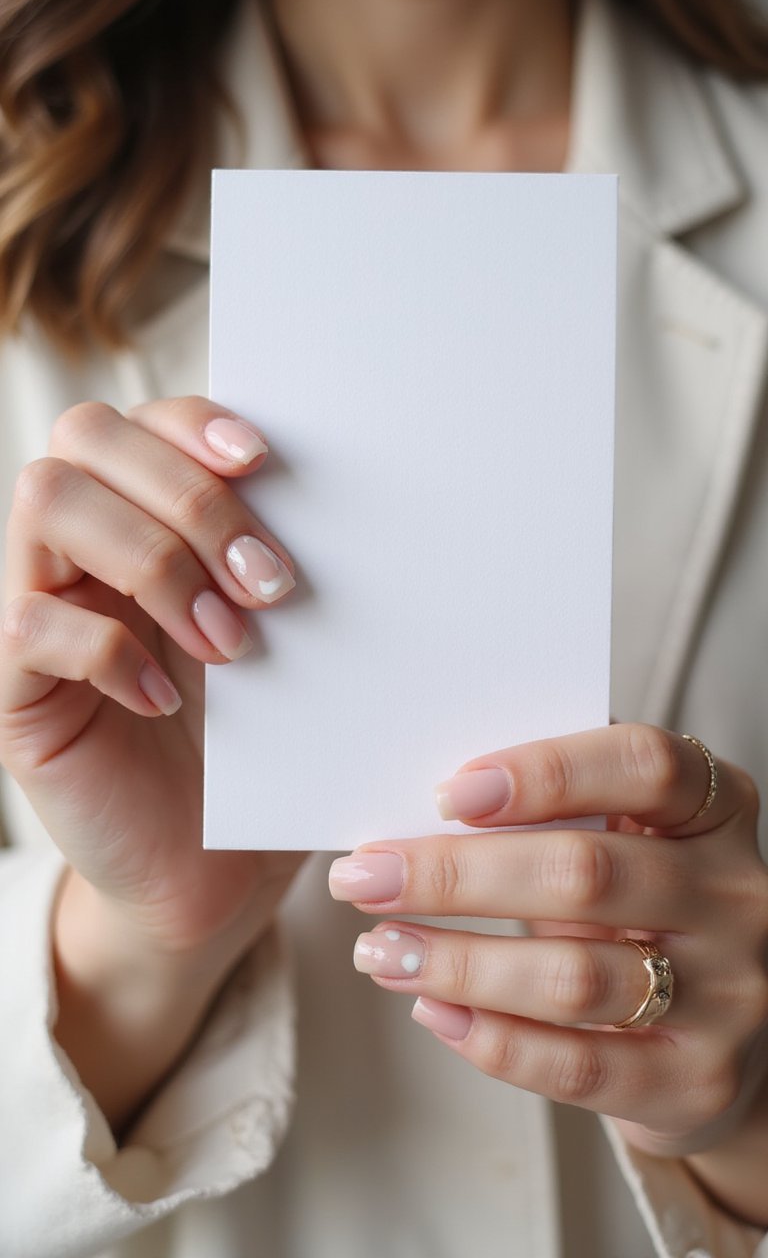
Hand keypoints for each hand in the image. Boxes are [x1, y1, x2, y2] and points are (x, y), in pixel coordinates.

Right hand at [0, 397, 304, 967]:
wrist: (210, 873)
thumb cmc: (254, 746)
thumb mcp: (276, 643)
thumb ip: (276, 564)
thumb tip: (344, 496)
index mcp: (138, 520)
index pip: (137, 417)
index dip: (192, 422)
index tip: (265, 463)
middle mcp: (75, 549)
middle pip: (84, 436)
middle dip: (187, 496)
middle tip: (268, 583)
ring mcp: (33, 610)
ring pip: (46, 503)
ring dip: (153, 560)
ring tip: (229, 642)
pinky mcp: (12, 691)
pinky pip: (29, 625)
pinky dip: (110, 651)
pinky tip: (166, 698)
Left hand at [328, 724, 767, 1158]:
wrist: (720, 1032)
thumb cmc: (644, 910)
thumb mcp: (626, 841)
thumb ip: (557, 812)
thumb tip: (424, 803)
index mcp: (715, 809)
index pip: (643, 765)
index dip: (544, 770)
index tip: (447, 792)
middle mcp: (735, 896)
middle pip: (586, 872)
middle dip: (455, 875)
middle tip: (365, 877)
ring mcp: (728, 994)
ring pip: (572, 977)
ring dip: (456, 961)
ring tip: (379, 949)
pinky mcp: (696, 1080)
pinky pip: (577, 1065)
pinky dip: (491, 1039)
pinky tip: (433, 1009)